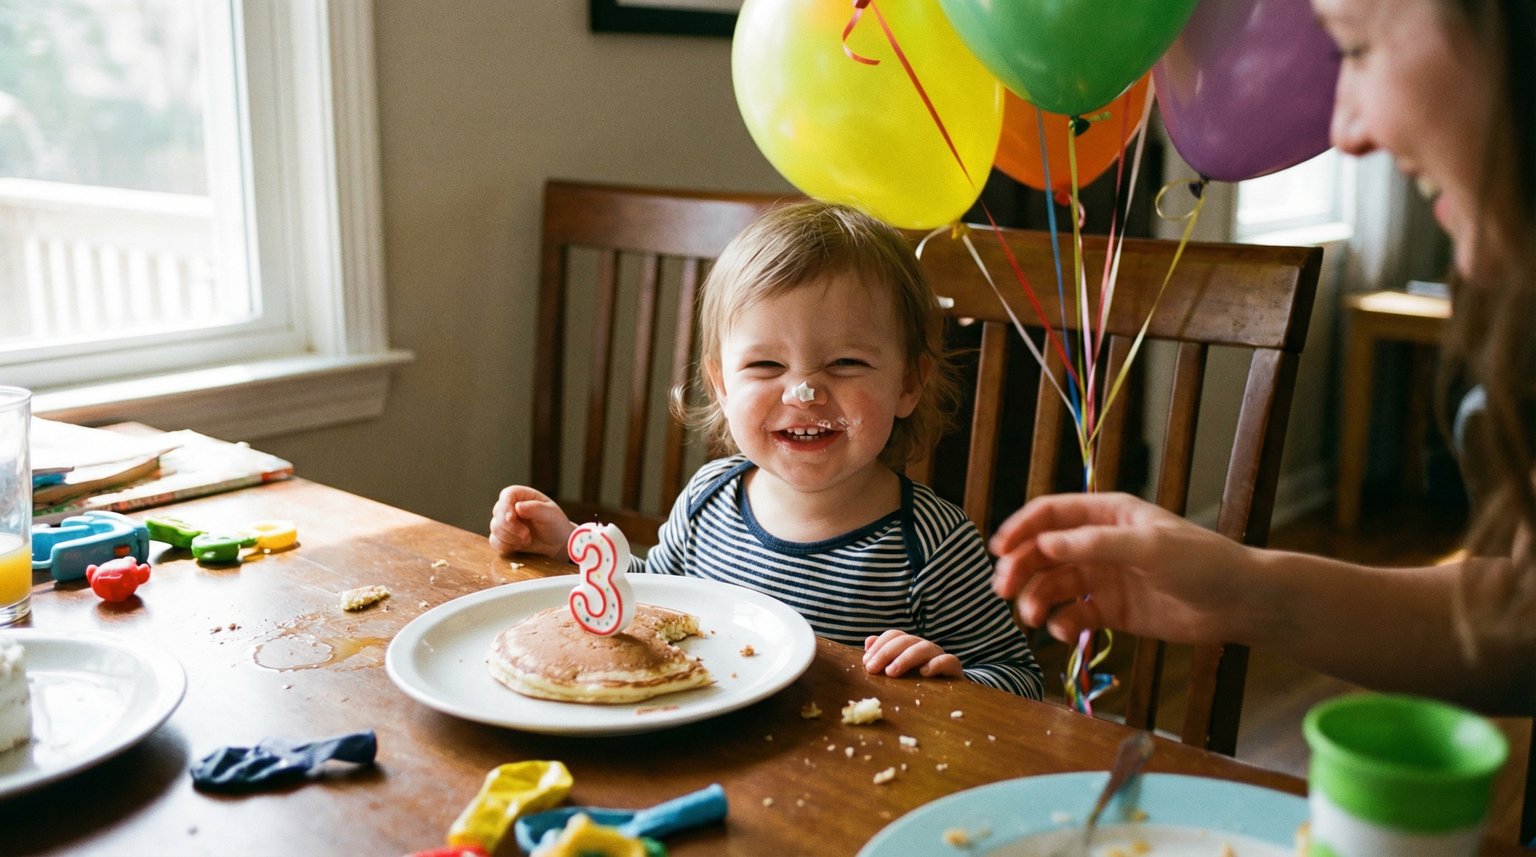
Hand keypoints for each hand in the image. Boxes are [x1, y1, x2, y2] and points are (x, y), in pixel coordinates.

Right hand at [489, 486, 574, 558]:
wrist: (556, 543)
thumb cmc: (555, 524)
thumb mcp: (550, 515)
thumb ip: (536, 509)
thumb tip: (518, 507)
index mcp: (522, 496)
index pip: (507, 494)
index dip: (506, 506)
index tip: (511, 518)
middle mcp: (511, 507)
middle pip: (498, 512)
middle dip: (510, 526)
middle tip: (526, 534)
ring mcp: (505, 522)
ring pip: (495, 528)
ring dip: (510, 537)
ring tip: (527, 540)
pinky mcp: (503, 536)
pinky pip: (494, 541)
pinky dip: (506, 546)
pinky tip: (519, 546)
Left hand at [862, 629, 962, 678]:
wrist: (948, 696)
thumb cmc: (917, 683)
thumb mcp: (897, 670)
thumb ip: (883, 655)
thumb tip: (868, 641)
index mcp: (910, 645)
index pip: (894, 635)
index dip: (879, 645)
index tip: (866, 662)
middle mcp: (924, 647)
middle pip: (906, 640)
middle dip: (886, 652)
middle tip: (872, 668)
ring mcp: (939, 656)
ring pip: (924, 648)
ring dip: (905, 658)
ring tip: (892, 672)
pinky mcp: (954, 669)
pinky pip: (948, 660)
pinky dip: (936, 664)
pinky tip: (924, 673)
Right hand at [988, 492, 1251, 645]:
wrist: (1240, 603)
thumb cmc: (1201, 562)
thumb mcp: (1149, 547)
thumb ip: (1096, 544)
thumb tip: (1046, 544)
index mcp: (1107, 514)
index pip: (1050, 514)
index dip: (1020, 529)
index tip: (998, 551)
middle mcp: (1099, 543)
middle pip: (1043, 552)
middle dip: (1021, 570)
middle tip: (1004, 592)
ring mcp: (1104, 577)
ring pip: (1054, 585)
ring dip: (1037, 600)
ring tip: (1034, 619)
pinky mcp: (1112, 610)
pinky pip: (1074, 615)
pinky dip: (1062, 623)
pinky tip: (1064, 632)